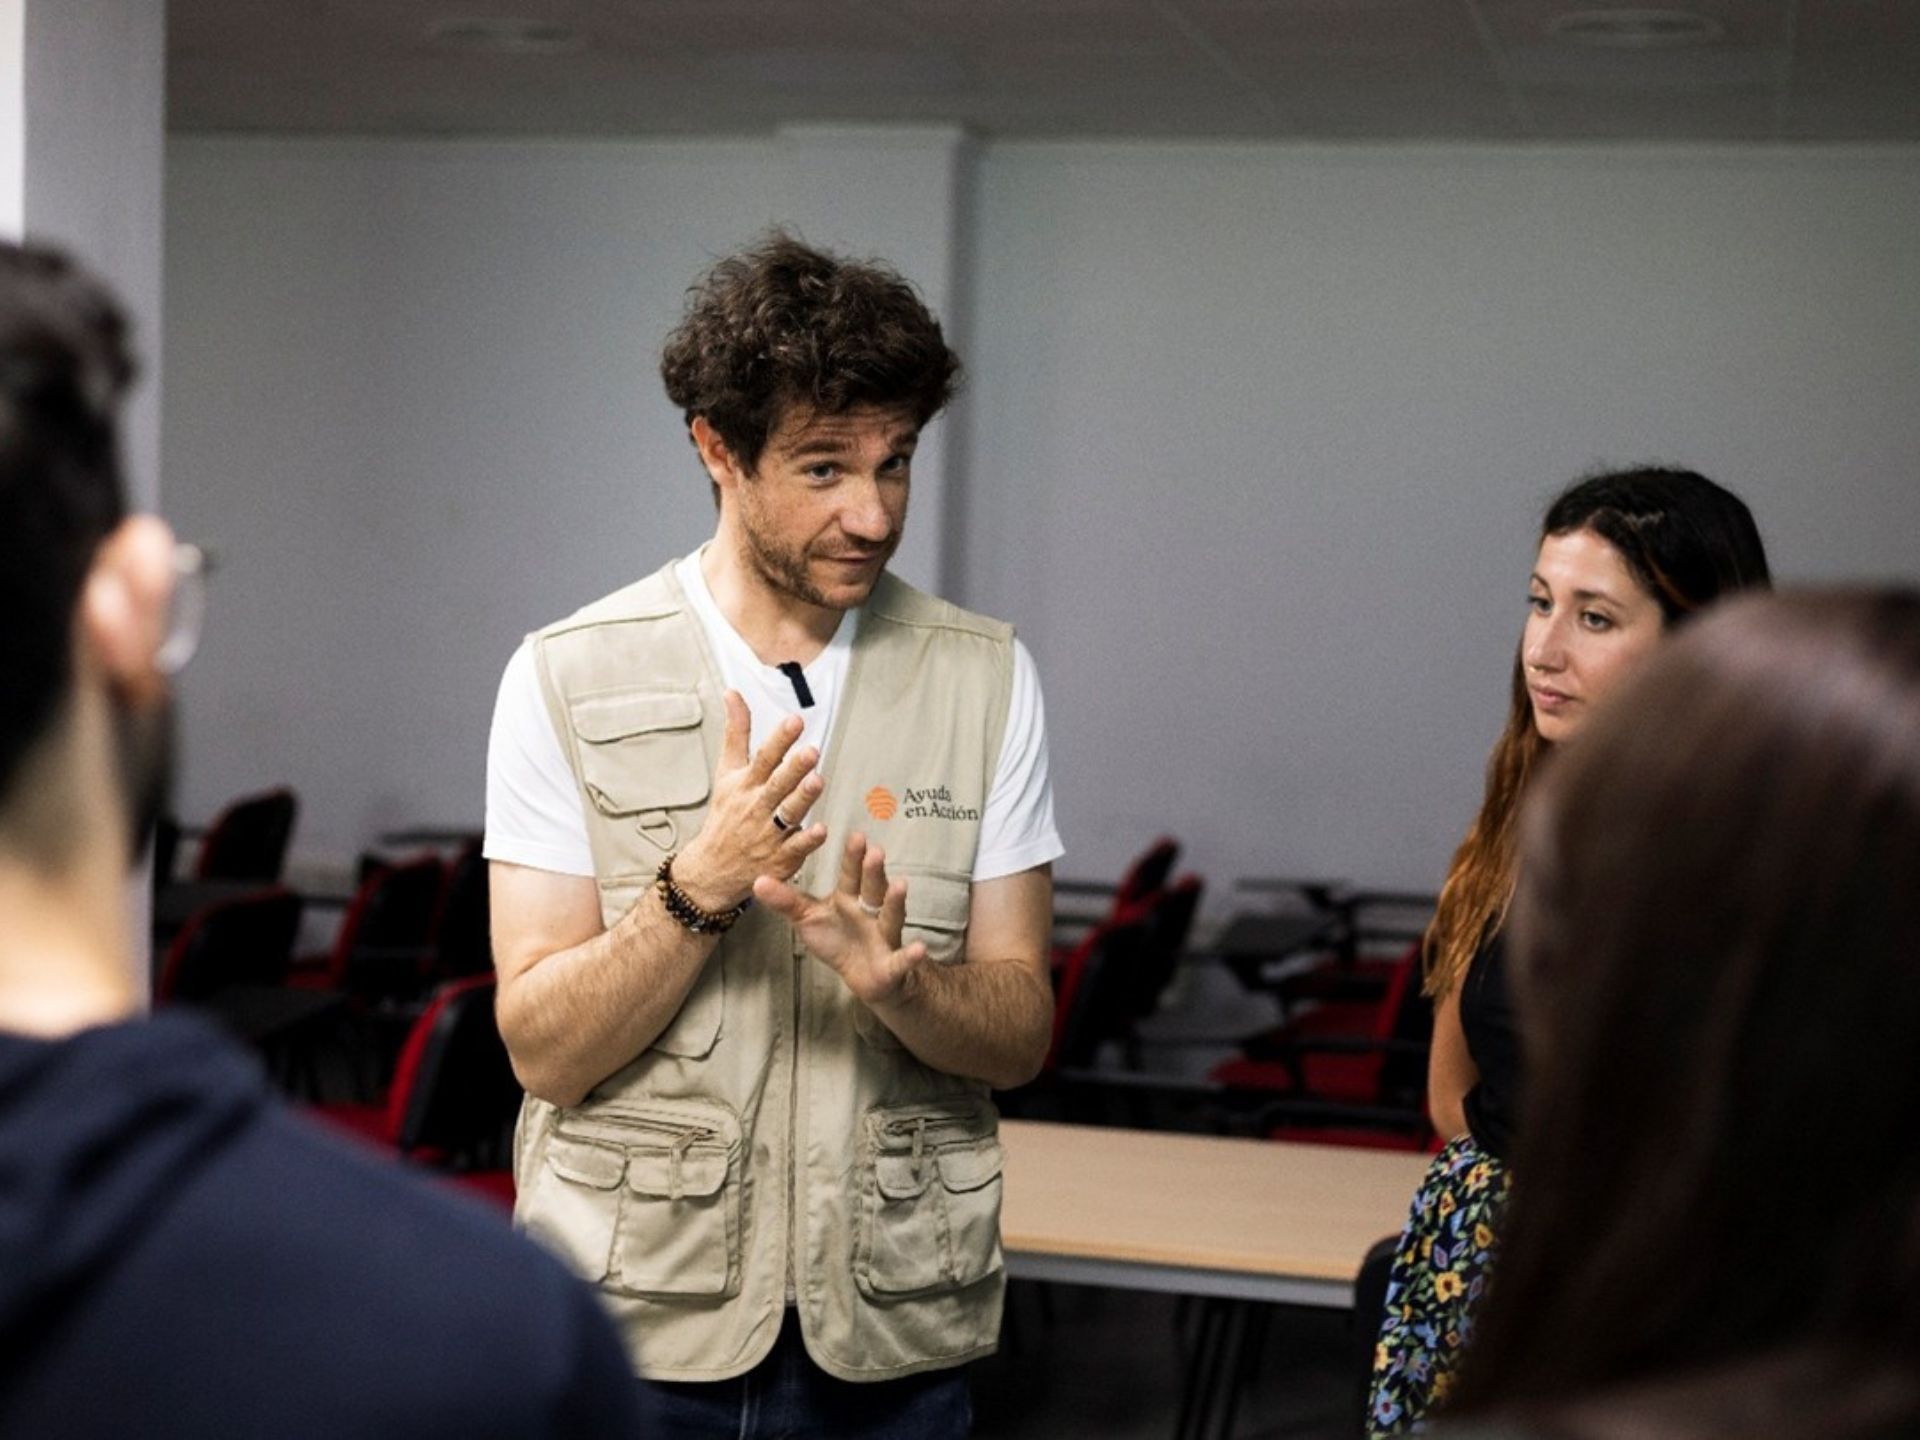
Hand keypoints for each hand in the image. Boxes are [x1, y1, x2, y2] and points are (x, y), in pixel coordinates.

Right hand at [674, 691, 827, 908]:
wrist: (712, 869)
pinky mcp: (780, 857)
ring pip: (789, 813)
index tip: (795, 721)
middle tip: (811, 751)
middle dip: (793, 768)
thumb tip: (733, 694)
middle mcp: (758, 806)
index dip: (780, 739)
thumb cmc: (725, 816)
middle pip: (777, 784)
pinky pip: (796, 848)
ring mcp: (769, 833)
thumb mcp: (727, 772)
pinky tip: (820, 829)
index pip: (764, 758)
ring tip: (817, 781)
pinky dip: (807, 839)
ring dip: (802, 798)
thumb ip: (736, 733)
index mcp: (746, 784)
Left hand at [753, 833, 925, 1006]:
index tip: (857, 836)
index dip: (854, 858)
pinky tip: (920, 949)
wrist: (864, 976)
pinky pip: (902, 959)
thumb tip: (756, 881)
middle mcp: (871, 912)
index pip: (852, 875)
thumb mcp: (808, 918)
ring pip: (891, 917)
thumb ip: (786, 901)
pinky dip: (911, 956)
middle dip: (874, 872)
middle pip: (873, 889)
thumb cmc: (837, 939)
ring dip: (895, 902)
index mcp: (849, 899)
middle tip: (875, 851)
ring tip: (900, 885)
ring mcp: (884, 936)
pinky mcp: (892, 964)